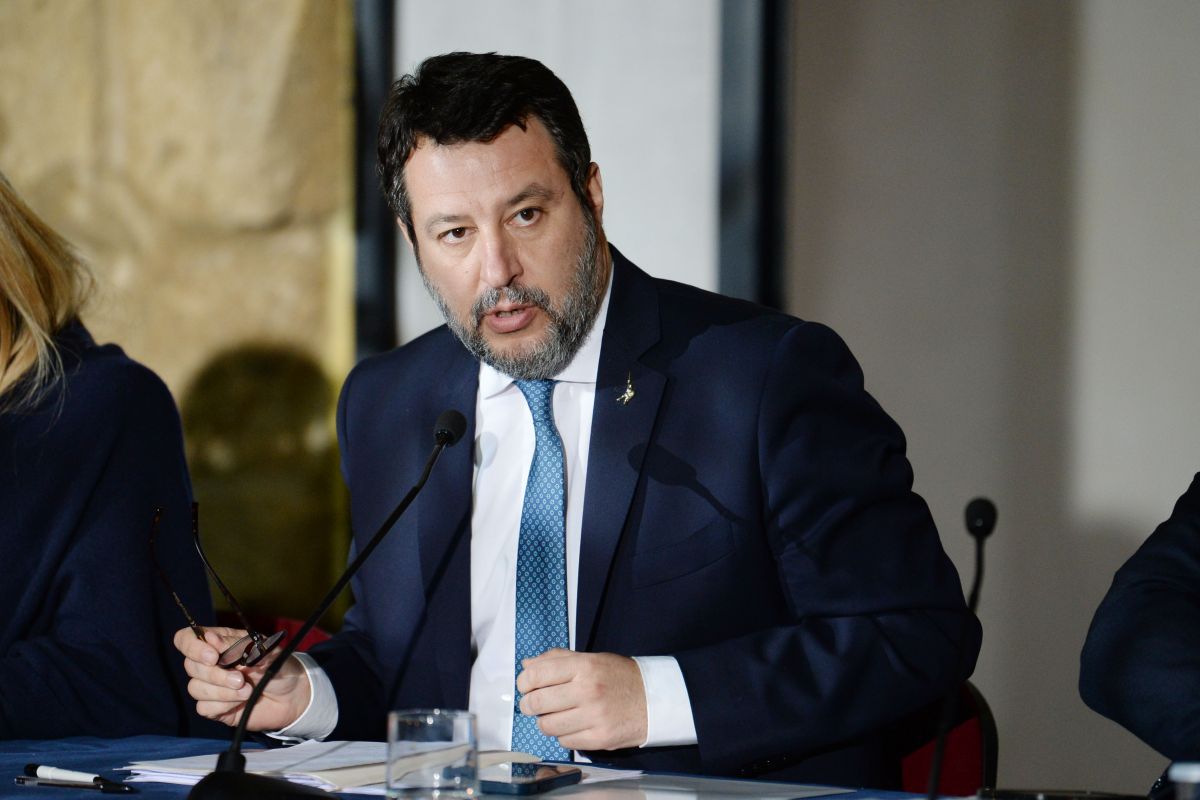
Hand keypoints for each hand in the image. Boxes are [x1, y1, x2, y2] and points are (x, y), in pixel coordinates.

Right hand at [174, 626, 309, 730]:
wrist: (293, 694)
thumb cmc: (279, 665)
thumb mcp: (265, 650)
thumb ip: (238, 645)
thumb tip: (210, 638)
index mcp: (220, 642)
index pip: (186, 639)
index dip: (192, 647)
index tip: (213, 657)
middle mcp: (211, 663)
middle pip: (190, 666)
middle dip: (216, 675)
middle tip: (241, 679)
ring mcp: (211, 686)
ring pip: (195, 688)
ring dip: (222, 691)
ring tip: (247, 691)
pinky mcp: (215, 707)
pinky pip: (204, 708)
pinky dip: (222, 706)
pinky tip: (241, 703)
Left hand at [516, 648, 646, 750]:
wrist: (655, 699)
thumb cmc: (620, 677)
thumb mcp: (591, 658)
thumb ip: (558, 659)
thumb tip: (527, 664)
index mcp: (584, 666)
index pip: (536, 674)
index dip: (524, 681)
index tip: (527, 685)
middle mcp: (587, 691)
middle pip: (536, 703)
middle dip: (530, 704)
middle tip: (535, 703)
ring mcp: (594, 717)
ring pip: (547, 726)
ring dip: (547, 721)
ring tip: (556, 715)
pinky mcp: (599, 739)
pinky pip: (564, 742)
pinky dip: (564, 735)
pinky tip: (574, 725)